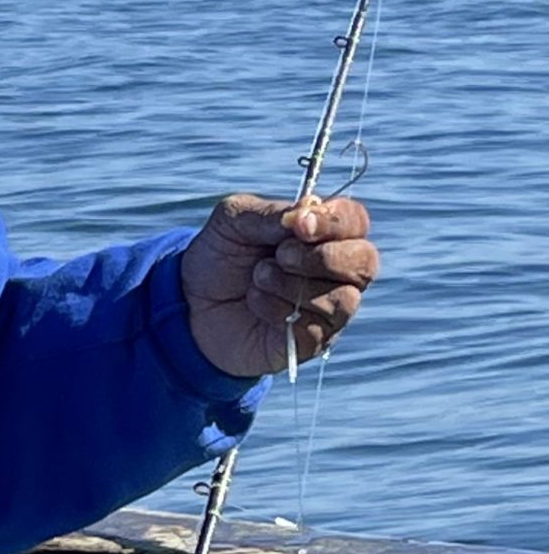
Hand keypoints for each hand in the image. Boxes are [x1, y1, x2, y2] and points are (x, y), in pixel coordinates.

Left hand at [180, 193, 378, 378]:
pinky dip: (279, 310)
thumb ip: (271, 212)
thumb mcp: (233, 221)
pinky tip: (256, 303)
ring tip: (257, 279)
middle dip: (321, 257)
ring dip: (292, 284)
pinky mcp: (314, 341)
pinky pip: (317, 327)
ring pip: (344, 298)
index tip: (299, 224)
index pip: (356, 221)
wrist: (189, 305)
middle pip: (365, 261)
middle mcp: (336, 270)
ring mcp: (328, 308)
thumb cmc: (219, 258)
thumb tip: (308, 212)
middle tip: (280, 256)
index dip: (335, 221)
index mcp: (323, 232)